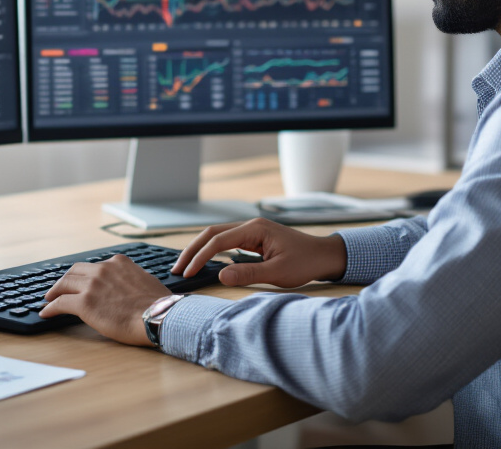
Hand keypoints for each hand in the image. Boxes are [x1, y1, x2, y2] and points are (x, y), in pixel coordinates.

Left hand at [40, 255, 169, 345]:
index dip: (85, 275)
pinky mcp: (84, 303)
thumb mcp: (145, 280)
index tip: (81, 281)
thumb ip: (131, 279)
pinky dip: (50, 308)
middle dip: (66, 280)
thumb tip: (128, 286)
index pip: (95, 266)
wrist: (158, 316)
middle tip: (59, 288)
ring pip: (64, 284)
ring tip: (49, 299)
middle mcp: (103, 269)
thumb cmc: (158, 305)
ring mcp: (92, 285)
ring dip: (54, 292)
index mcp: (118, 263)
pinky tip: (46, 313)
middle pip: (75, 271)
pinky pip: (60, 303)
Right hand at [173, 217, 346, 288]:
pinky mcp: (254, 239)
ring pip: (217, 236)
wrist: (324, 256)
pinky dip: (211, 251)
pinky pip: (226, 242)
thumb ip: (248, 274)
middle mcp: (250, 226)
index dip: (200, 257)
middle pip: (211, 233)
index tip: (187, 273)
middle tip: (176, 268)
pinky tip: (204, 262)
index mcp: (255, 229)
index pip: (218, 240)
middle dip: (192, 250)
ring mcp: (252, 231)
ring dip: (199, 250)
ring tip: (184, 266)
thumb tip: (219, 275)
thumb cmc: (305, 263)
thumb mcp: (277, 273)